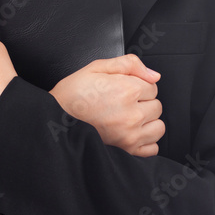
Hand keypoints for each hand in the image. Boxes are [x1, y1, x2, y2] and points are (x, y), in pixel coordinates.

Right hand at [49, 54, 163, 156]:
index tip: (123, 88)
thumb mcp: (97, 67)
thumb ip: (129, 64)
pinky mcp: (126, 150)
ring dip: (148, 122)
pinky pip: (152, 148)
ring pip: (159, 127)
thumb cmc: (74, 92)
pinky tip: (131, 133)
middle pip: (157, 106)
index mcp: (127, 90)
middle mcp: (132, 114)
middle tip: (122, 102)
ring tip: (129, 118)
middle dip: (144, 102)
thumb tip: (154, 75)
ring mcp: (130, 135)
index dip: (138, 85)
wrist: (55, 117)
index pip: (153, 86)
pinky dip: (146, 141)